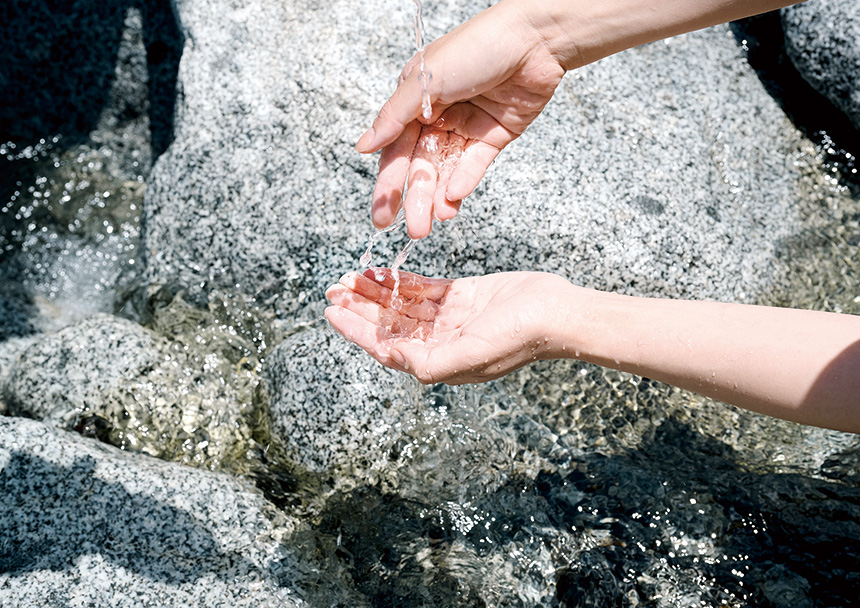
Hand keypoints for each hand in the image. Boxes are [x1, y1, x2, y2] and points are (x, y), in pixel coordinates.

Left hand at [325, 268, 573, 383]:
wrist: (557, 312)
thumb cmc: (520, 337)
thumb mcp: (473, 354)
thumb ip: (430, 362)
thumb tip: (391, 356)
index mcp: (439, 361)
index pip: (386, 347)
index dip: (356, 331)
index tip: (332, 313)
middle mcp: (440, 341)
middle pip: (389, 324)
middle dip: (360, 307)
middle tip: (333, 289)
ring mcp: (450, 318)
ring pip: (403, 305)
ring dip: (376, 292)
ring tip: (349, 277)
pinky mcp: (462, 296)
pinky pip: (423, 289)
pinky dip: (401, 281)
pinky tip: (381, 272)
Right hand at [356, 0, 565, 238]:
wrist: (534, 40)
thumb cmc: (477, 46)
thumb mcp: (426, 79)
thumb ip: (394, 117)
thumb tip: (364, 146)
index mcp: (415, 100)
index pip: (396, 148)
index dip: (389, 182)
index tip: (382, 214)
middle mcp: (437, 114)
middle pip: (421, 165)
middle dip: (414, 198)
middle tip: (412, 230)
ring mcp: (466, 126)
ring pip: (446, 170)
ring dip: (438, 197)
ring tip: (431, 223)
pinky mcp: (493, 135)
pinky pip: (474, 164)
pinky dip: (464, 181)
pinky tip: (454, 199)